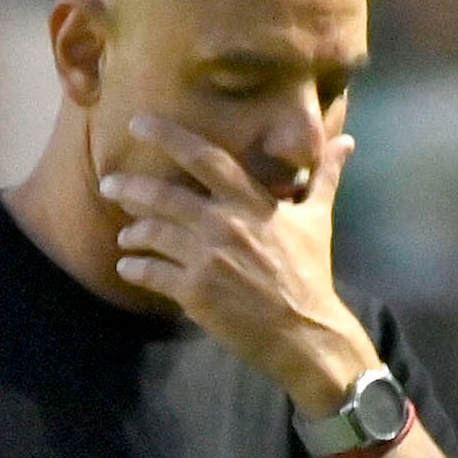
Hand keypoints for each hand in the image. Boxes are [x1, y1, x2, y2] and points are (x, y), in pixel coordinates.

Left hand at [101, 115, 369, 411]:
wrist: (306, 333)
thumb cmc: (311, 274)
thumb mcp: (318, 219)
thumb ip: (324, 176)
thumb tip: (347, 141)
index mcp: (251, 202)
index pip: (203, 158)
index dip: (167, 136)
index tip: (138, 123)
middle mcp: (224, 224)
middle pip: (162, 195)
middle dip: (129, 187)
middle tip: (110, 184)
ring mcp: (206, 259)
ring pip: (151, 234)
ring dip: (132, 231)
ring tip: (125, 233)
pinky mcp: (194, 292)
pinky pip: (151, 273)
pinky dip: (134, 267)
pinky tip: (128, 265)